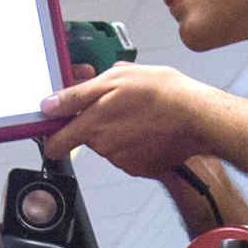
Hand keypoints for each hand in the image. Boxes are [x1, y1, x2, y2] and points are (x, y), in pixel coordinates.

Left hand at [39, 64, 217, 177]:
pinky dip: (135, 143)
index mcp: (92, 126)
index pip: (55, 143)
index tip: (57, 127)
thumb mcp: (114, 79)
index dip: (54, 134)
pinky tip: (150, 128)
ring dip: (118, 131)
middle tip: (119, 103)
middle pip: (87, 138)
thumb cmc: (161, 93)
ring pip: (110, 145)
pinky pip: (129, 155)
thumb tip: (49, 105)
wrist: (197, 118)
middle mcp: (104, 148)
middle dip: (97, 123)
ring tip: (140, 114)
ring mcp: (123, 160)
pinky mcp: (141, 168)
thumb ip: (75, 95)